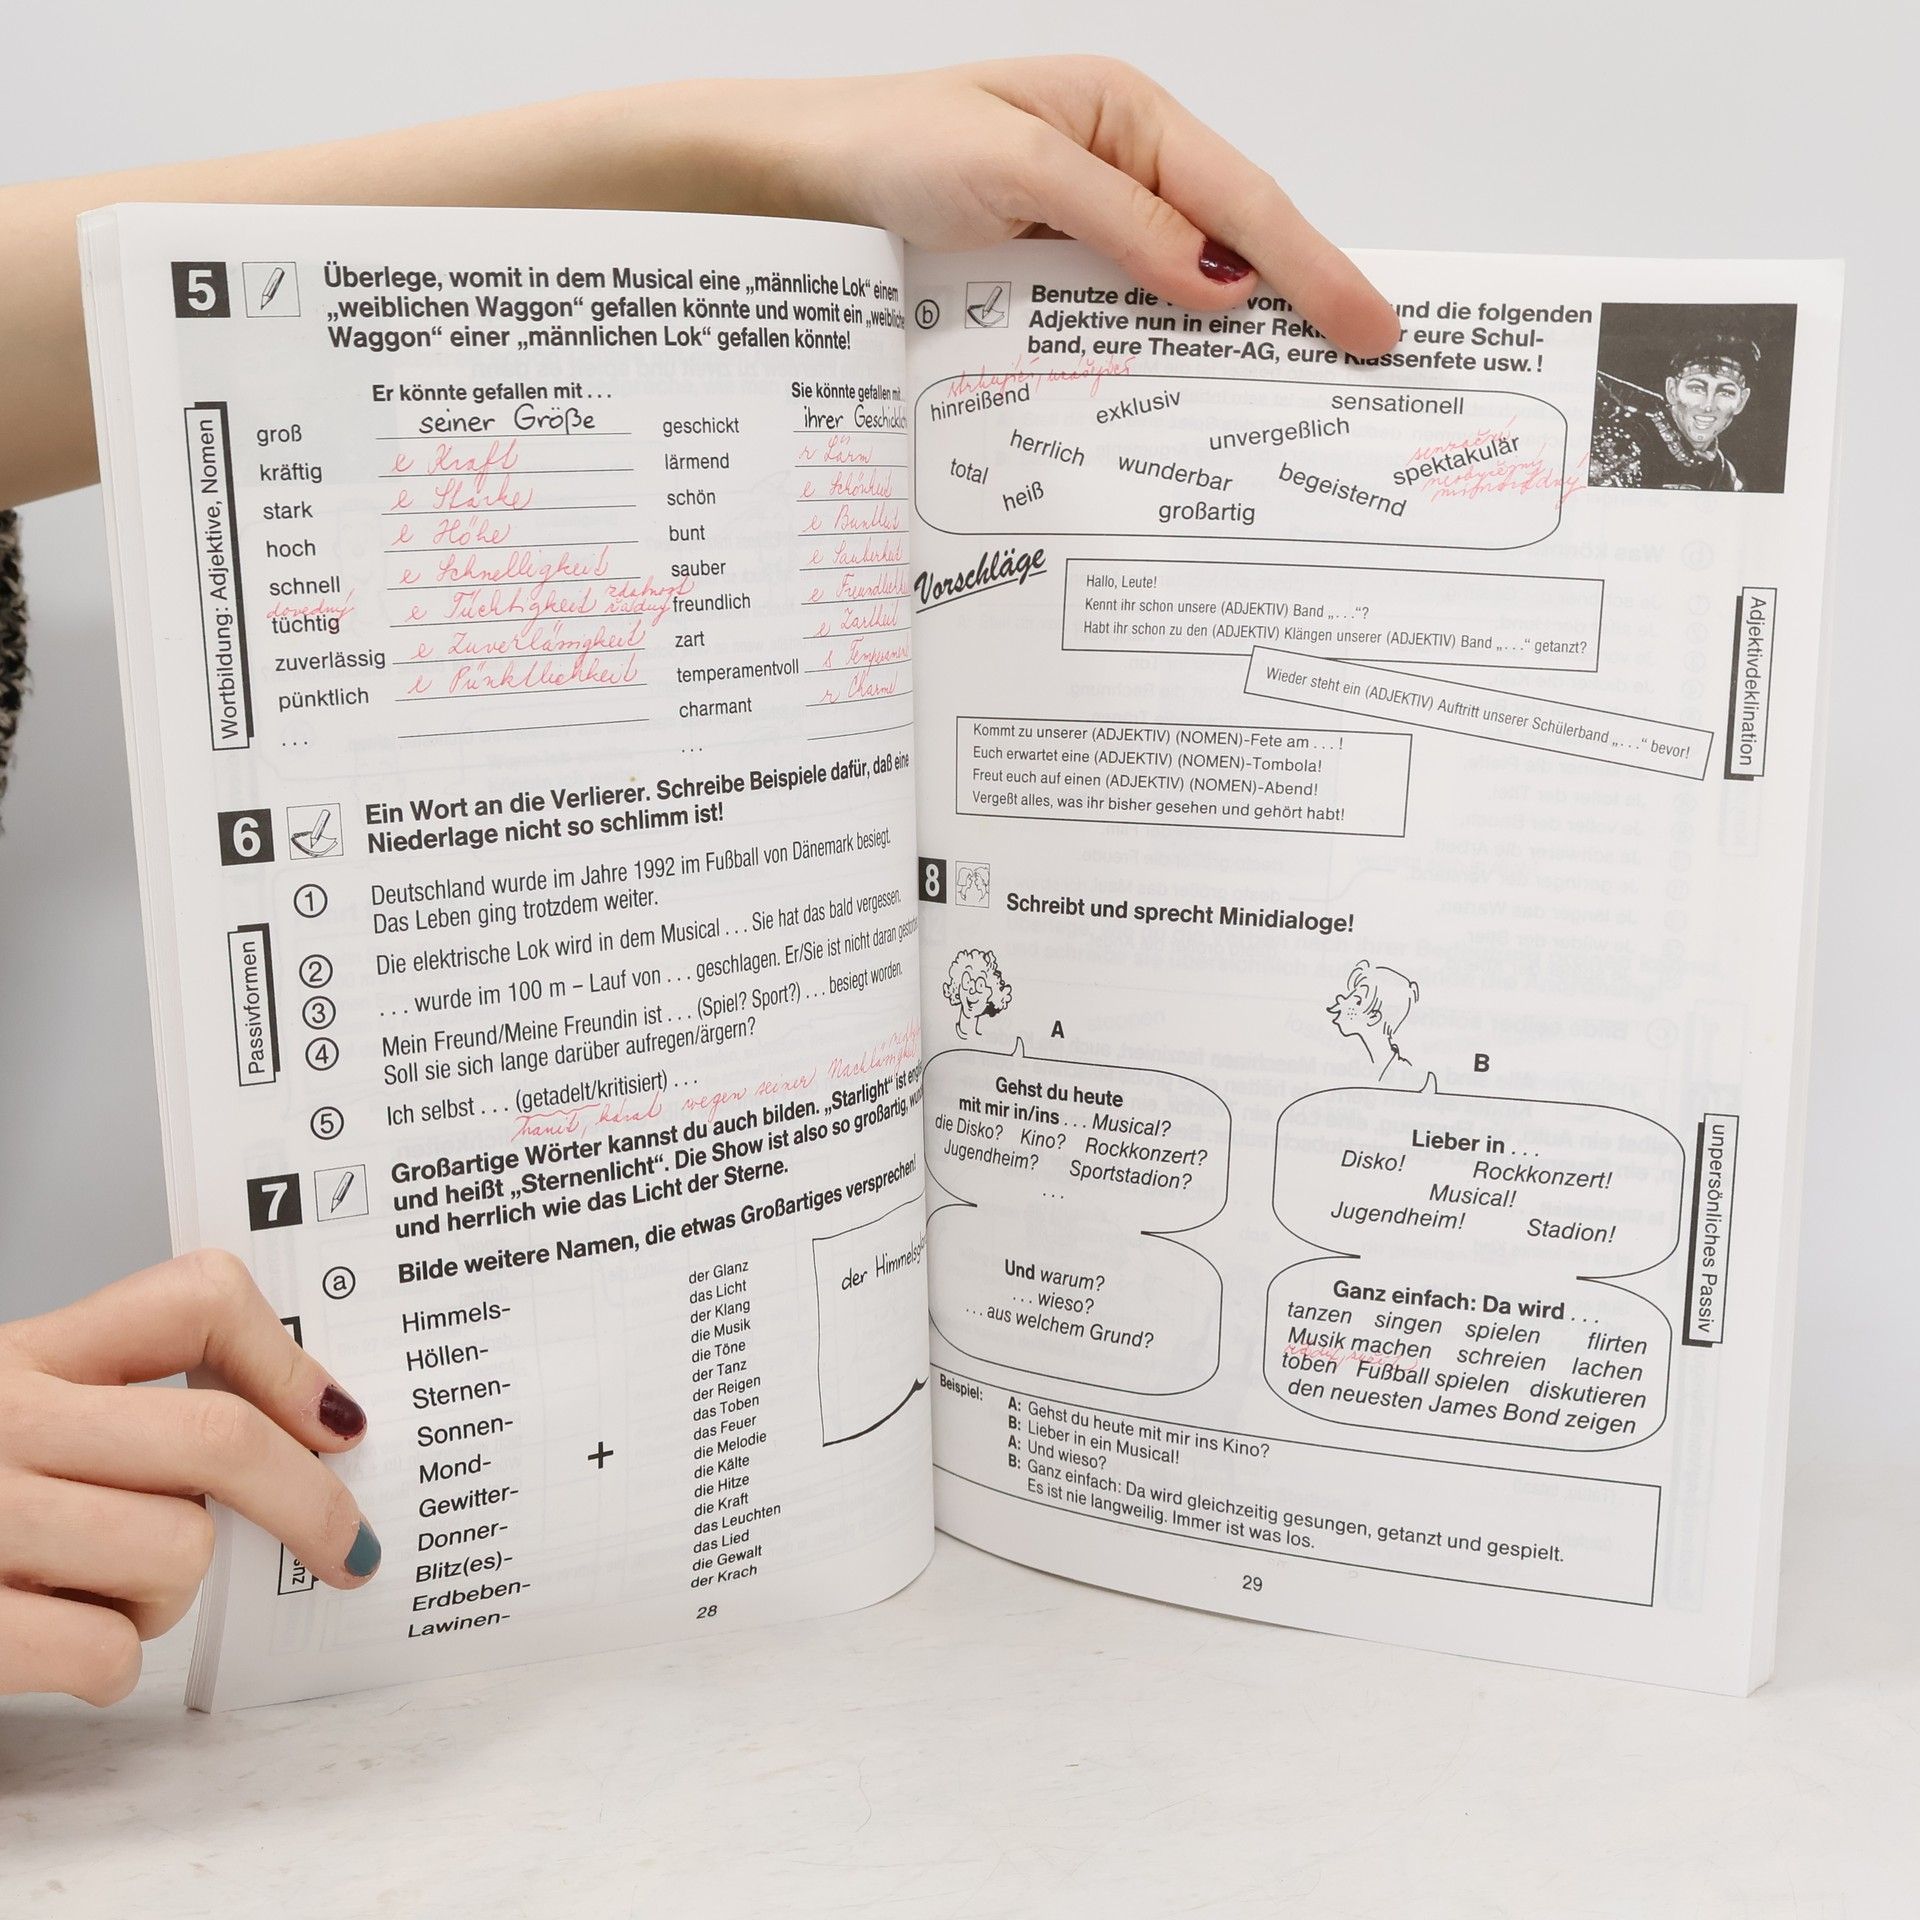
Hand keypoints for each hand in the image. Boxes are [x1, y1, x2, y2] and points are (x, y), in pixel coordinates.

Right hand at [0, 1251, 376, 1705]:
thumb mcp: (13, 1407)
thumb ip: (114, 1401)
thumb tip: (297, 1433)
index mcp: (22, 1354)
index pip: (193, 1299)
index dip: (288, 1362)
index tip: (336, 1421)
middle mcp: (0, 1417)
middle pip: (218, 1443)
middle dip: (307, 1505)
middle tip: (344, 1544)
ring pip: (176, 1552)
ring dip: (171, 1596)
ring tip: (115, 1594)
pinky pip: (105, 1650)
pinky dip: (108, 1662)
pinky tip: (66, 1643)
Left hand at [731, 58, 1399, 356]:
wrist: (805, 184)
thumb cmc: (896, 147)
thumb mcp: (1016, 173)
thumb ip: (1124, 224)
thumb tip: (1220, 285)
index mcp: (1128, 116)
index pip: (1243, 199)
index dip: (1311, 267)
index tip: (1367, 325)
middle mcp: (1121, 167)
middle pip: (1234, 240)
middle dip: (1301, 298)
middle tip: (1367, 363)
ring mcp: (1092, 223)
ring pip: (1187, 286)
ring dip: (1239, 338)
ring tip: (1303, 390)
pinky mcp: (1055, 272)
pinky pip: (1129, 313)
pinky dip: (1167, 349)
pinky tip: (1197, 387)